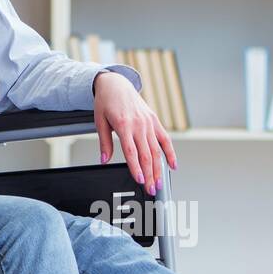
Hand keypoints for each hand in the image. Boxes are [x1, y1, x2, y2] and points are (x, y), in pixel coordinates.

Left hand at [93, 71, 175, 195]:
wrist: (116, 84)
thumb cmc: (106, 102)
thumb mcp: (99, 121)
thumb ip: (104, 142)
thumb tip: (104, 160)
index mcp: (124, 124)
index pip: (131, 151)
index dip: (136, 168)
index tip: (140, 180)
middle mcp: (139, 124)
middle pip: (146, 154)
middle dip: (150, 174)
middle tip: (151, 189)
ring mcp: (149, 123)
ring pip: (156, 150)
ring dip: (158, 169)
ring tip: (159, 183)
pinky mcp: (155, 121)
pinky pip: (165, 139)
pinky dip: (170, 153)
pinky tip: (172, 166)